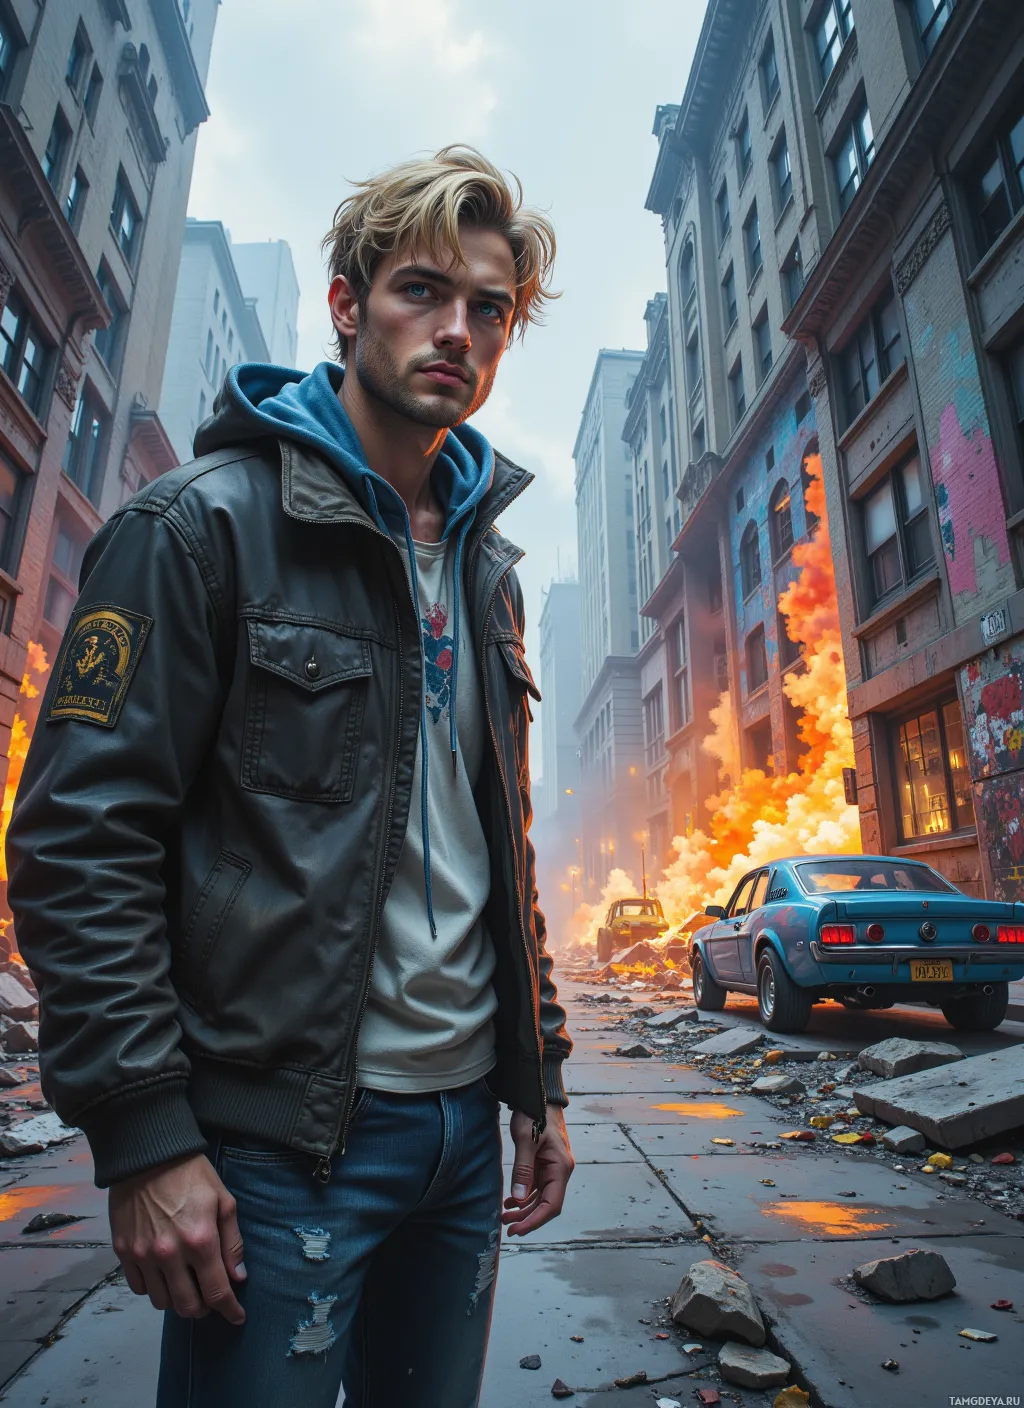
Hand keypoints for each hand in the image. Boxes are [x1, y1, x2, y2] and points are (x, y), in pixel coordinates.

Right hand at [109, 1153, 246, 1323]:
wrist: (148, 1154)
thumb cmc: (191, 1174)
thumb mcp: (223, 1200)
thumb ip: (232, 1242)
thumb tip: (238, 1277)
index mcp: (200, 1241)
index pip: (217, 1292)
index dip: (230, 1310)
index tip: (237, 1317)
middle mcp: (170, 1254)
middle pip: (188, 1306)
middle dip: (204, 1308)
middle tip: (210, 1297)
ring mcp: (143, 1255)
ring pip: (162, 1302)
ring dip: (178, 1300)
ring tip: (187, 1283)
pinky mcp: (124, 1252)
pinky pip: (139, 1287)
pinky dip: (154, 1287)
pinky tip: (164, 1273)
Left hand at [502, 1106, 573, 1236]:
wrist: (539, 1094)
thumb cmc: (535, 1114)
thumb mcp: (525, 1141)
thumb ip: (523, 1170)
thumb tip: (517, 1199)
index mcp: (561, 1168)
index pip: (551, 1205)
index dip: (535, 1221)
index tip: (517, 1230)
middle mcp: (560, 1171)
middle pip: (546, 1204)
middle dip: (527, 1218)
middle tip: (507, 1227)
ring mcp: (553, 1168)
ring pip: (541, 1197)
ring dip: (524, 1209)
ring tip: (504, 1216)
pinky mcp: (545, 1164)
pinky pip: (537, 1187)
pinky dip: (524, 1197)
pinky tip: (511, 1202)